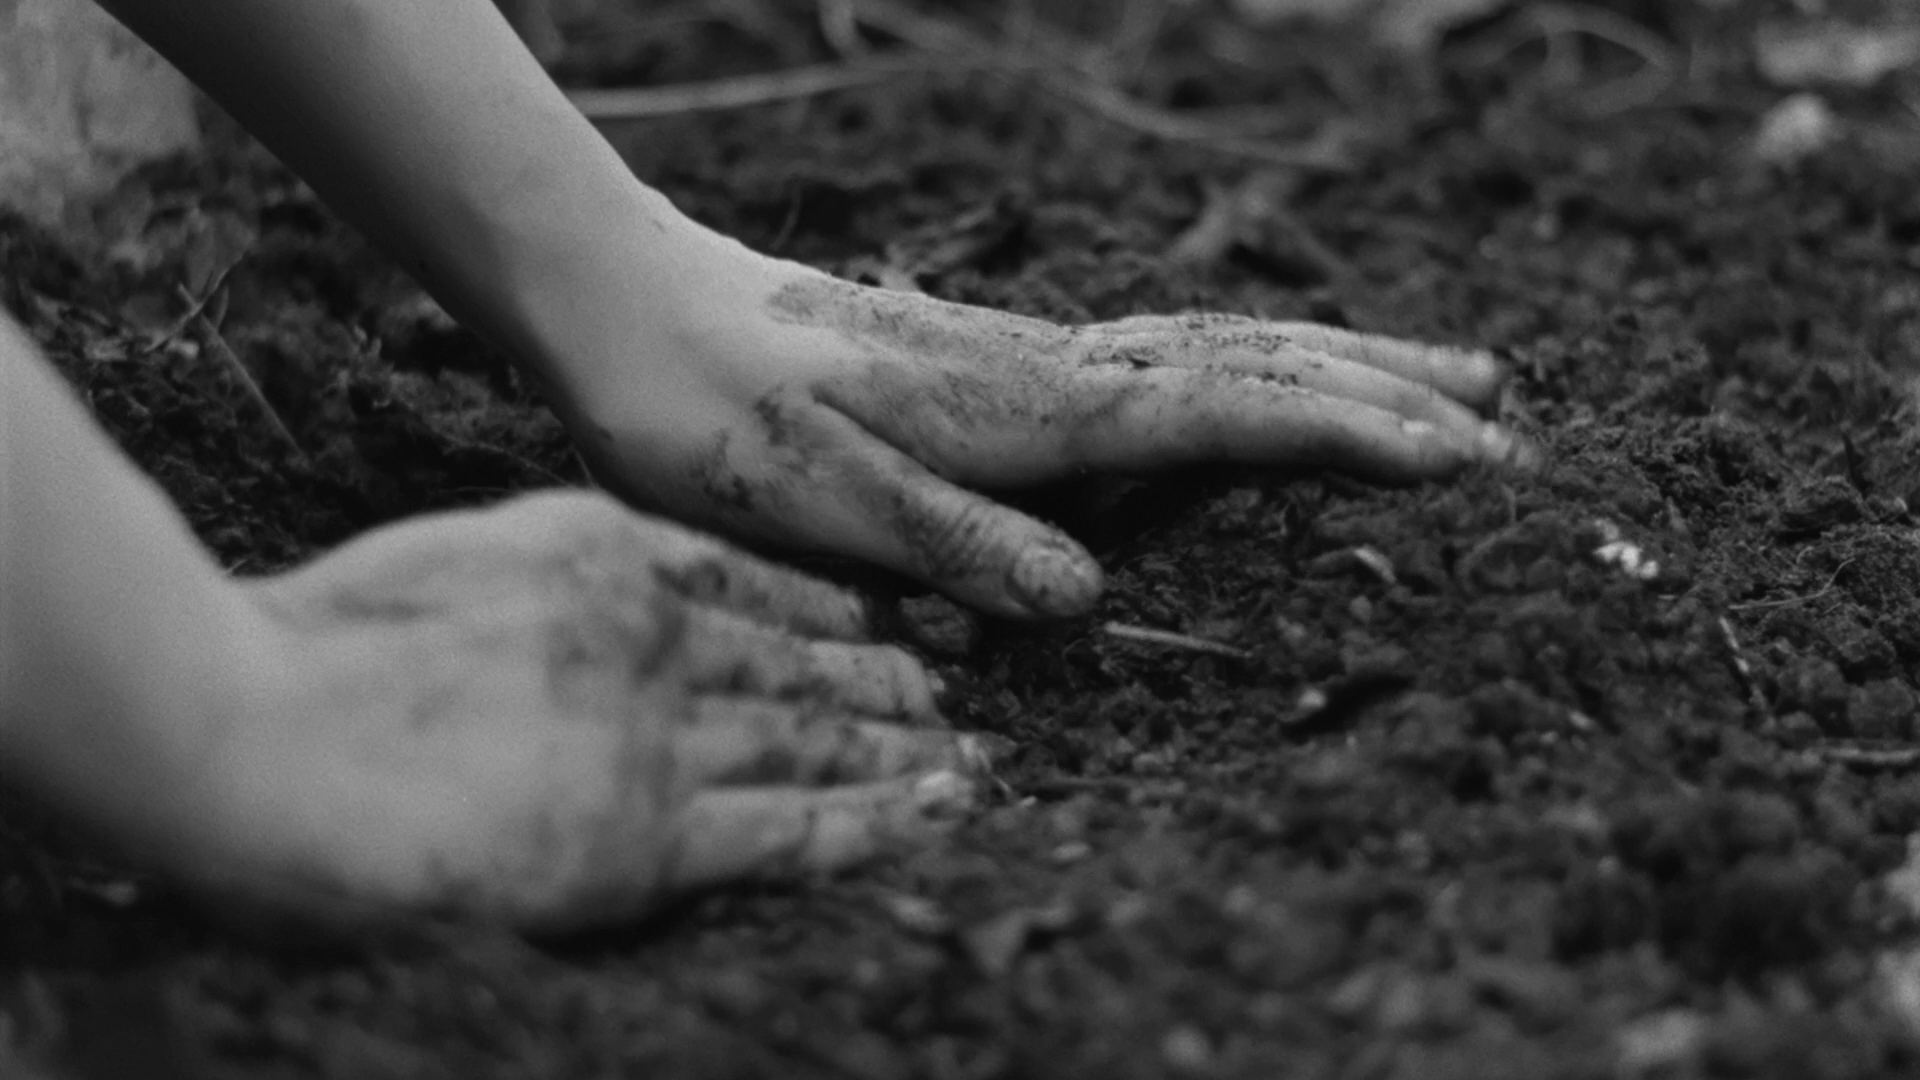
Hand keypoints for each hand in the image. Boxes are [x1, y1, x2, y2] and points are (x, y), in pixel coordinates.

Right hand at [179, 490, 983, 935]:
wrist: (245, 729)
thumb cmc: (306, 651)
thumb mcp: (450, 565)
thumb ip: (533, 579)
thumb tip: (569, 608)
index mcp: (602, 550)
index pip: (752, 575)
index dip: (829, 601)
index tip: (884, 612)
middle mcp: (654, 627)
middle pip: (804, 650)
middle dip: (887, 671)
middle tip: (956, 687)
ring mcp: (659, 727)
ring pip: (819, 728)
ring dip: (903, 741)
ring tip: (970, 752)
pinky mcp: (649, 831)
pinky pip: (795, 823)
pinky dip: (879, 815)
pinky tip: (940, 807)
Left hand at [566, 243, 1527, 619]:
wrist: (636, 317)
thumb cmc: (712, 420)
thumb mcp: (819, 508)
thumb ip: (955, 549)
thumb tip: (1088, 602)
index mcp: (1030, 409)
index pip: (1226, 410)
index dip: (1351, 433)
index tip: (1467, 453)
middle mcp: (1053, 370)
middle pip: (1253, 358)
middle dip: (1384, 384)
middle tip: (1504, 406)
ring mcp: (1034, 358)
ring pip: (1219, 344)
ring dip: (1337, 358)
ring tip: (1432, 371)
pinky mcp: (1004, 364)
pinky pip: (1165, 357)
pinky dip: (1251, 361)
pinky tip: (1258, 378)